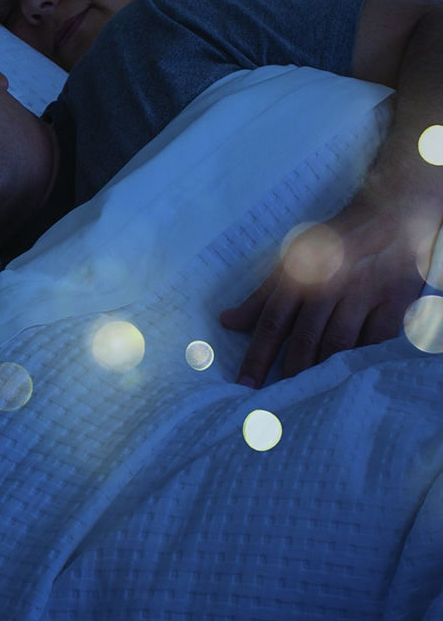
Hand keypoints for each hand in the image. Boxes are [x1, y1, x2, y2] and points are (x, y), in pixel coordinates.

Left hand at [221, 194, 433, 388]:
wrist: (388, 216)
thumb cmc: (331, 244)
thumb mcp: (290, 260)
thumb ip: (260, 295)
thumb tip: (226, 322)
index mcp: (298, 276)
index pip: (272, 323)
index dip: (257, 356)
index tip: (245, 386)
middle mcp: (328, 286)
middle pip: (305, 338)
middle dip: (289, 373)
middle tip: (276, 404)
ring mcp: (363, 294)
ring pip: (339, 344)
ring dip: (323, 373)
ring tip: (309, 399)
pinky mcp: (394, 301)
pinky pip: (378, 340)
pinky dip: (364, 362)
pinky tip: (352, 381)